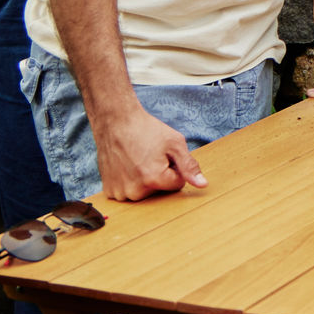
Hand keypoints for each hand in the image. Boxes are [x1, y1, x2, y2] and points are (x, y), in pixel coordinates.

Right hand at [91, 106, 206, 200]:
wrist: (115, 121)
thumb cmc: (146, 129)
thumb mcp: (175, 143)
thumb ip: (189, 166)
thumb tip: (203, 185)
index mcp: (153, 180)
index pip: (178, 183)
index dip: (175, 167)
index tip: (164, 155)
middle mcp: (135, 191)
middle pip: (160, 190)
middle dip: (159, 175)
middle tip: (149, 156)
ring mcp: (120, 192)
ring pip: (144, 192)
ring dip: (144, 179)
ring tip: (136, 159)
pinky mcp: (110, 190)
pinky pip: (128, 191)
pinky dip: (129, 181)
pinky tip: (126, 165)